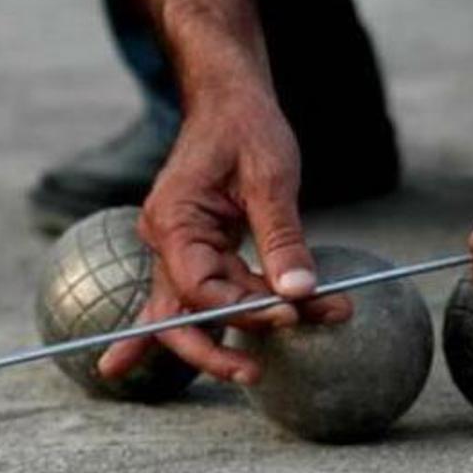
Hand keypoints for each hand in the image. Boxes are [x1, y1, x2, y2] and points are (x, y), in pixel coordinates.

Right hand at [98, 87, 351, 384]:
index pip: (200, 289)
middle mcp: (165, 243)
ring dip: (248, 326)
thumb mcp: (271, 177)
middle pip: (177, 317)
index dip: (244, 308)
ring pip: (198, 312)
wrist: (228, 98)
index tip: (292, 311)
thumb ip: (283, 239)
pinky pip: (201, 299)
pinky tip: (164, 364)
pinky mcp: (198, 254)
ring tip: (309, 329)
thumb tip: (301, 293)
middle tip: (252, 374)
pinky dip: (216, 323)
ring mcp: (177, 251)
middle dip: (213, 350)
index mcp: (173, 222)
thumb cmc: (245, 127)